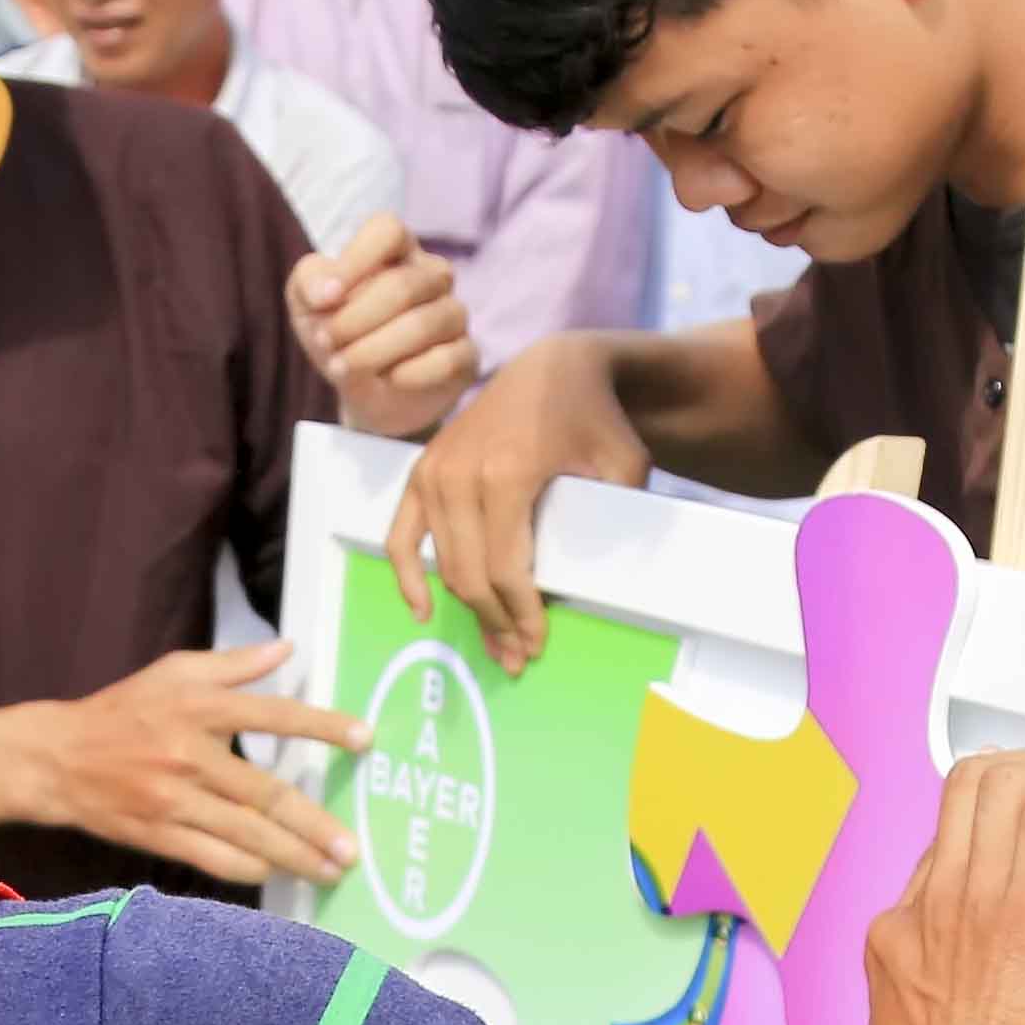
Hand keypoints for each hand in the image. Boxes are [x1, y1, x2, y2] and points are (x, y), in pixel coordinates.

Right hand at [0, 645, 367, 884]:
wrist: (55, 758)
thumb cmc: (121, 711)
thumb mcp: (174, 672)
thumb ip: (234, 664)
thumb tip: (287, 649)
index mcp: (198, 707)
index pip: (272, 714)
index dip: (322, 726)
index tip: (365, 739)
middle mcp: (189, 755)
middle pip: (266, 794)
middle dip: (315, 826)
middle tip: (351, 848)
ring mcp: (173, 800)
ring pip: (246, 835)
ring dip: (294, 856)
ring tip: (330, 870)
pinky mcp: (157, 834)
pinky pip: (213, 859)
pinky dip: (250, 869)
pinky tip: (280, 874)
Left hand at [290, 216, 475, 441]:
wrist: (363, 390)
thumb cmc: (338, 333)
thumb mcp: (307, 304)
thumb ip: (309, 282)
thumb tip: (326, 292)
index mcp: (395, 249)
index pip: (388, 230)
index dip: (355, 260)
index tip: (325, 299)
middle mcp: (432, 274)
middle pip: (401, 286)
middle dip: (354, 321)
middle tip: (326, 342)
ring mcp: (454, 313)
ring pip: (423, 325)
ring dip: (372, 351)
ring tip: (343, 366)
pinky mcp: (466, 355)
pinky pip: (445, 361)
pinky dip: (406, 375)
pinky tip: (386, 379)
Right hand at [383, 335, 647, 674]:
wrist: (554, 367)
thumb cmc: (595, 419)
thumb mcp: (623, 465)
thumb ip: (610, 523)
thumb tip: (594, 590)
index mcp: (507, 473)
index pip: (505, 569)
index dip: (521, 615)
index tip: (538, 646)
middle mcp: (460, 474)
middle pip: (471, 575)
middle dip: (497, 623)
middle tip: (519, 658)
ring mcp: (434, 470)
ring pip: (444, 564)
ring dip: (467, 610)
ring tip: (495, 642)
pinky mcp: (422, 469)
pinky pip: (400, 535)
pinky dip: (407, 576)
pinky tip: (422, 610)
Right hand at [862, 751, 1024, 1024]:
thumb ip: (936, 1001)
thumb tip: (974, 1004)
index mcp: (895, 937)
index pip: (942, 847)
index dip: (988, 826)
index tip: (1023, 834)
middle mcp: (927, 903)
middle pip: (966, 792)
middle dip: (1019, 773)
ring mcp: (972, 898)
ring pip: (1008, 786)